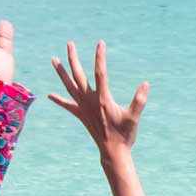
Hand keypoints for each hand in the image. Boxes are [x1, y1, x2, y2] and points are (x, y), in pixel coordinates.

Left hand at [49, 40, 148, 156]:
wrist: (113, 152)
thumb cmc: (125, 135)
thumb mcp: (134, 117)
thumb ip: (139, 100)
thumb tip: (146, 84)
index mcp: (102, 99)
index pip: (100, 72)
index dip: (100, 57)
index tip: (100, 43)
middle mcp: (89, 101)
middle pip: (78, 75)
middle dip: (73, 58)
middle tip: (69, 44)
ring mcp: (83, 108)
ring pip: (69, 86)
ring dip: (61, 72)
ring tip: (53, 59)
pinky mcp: (81, 115)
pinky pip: (68, 105)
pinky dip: (59, 100)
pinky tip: (50, 95)